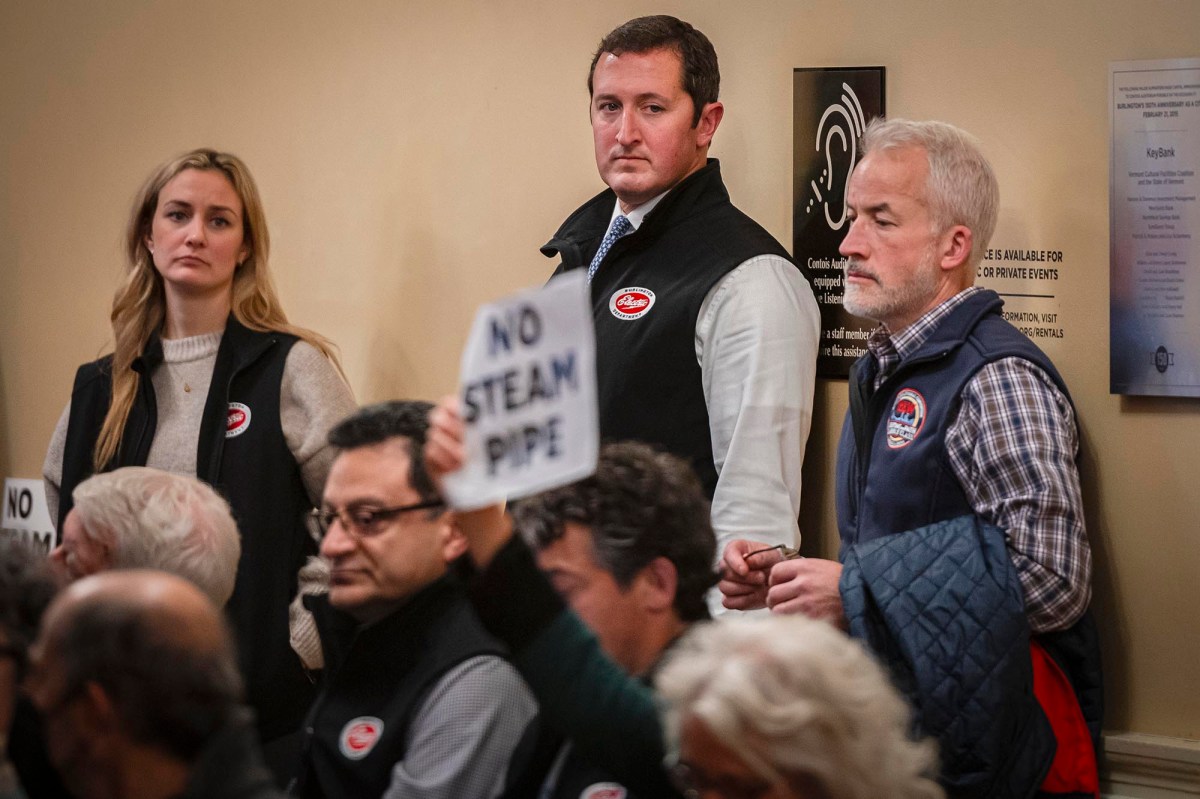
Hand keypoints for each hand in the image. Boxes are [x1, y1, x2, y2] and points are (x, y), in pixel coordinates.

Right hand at [425, 396, 510, 568]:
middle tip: (464, 436)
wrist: (483, 498)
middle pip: (437, 415)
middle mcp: (448, 430)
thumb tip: (506, 420)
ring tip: (463, 459)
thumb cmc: (493, 469)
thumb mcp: (496, 450)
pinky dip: (442, 458)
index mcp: (463, 421)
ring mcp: (438, 445)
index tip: (465, 414)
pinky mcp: (431, 460)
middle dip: (450, 425)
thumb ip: (493, 434)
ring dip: (449, 445)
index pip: (450, 403)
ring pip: (433, 434)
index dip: (454, 405)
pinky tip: (455, 467)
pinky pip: (429, 451)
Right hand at [718, 540, 785, 610]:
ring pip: (725, 588)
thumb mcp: (771, 555)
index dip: (735, 563)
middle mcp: (727, 565)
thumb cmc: (772, 563)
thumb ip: (760, 556)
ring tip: (759, 586)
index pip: (728, 554)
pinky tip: (754, 595)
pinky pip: (728, 602)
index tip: (745, 570)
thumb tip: (748, 560)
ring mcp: (726, 582)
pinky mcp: (729, 598)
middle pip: (725, 573)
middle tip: (762, 578)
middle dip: (745, 578)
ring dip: (745, 589)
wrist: (778, 580)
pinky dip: (742, 601)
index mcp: (735, 549)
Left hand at [765, 557, 846, 628]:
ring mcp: (807, 602)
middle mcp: (803, 583)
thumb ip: (800, 572)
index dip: (775, 580)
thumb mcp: (821, 567)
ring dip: (781, 613)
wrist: (864, 596)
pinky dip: (790, 623)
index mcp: (805, 567)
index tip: (779, 586)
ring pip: (777, 610)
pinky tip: (797, 620)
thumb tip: (780, 580)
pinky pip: (789, 622)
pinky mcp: (812, 619)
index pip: (775, 571)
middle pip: (773, 593)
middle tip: (781, 603)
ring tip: (788, 613)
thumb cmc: (843, 582)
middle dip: (775, 599)